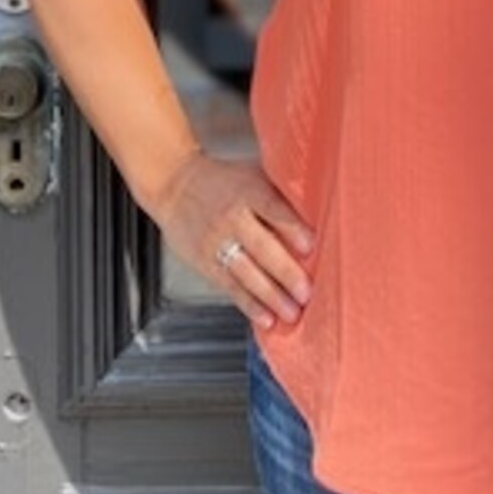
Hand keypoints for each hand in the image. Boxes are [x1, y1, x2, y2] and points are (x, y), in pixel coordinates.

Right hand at [151, 149, 315, 328]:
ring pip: (246, 273)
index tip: (310, 246)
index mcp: (248, 191)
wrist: (174, 186)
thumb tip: (318, 216)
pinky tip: (267, 318)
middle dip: (285, 272)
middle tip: (306, 292)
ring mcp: (217, 243)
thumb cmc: (224, 182)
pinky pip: (230, 287)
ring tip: (293, 313)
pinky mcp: (205, 263)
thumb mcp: (252, 175)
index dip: (292, 227)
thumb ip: (279, 195)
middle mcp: (232, 218)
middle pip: (261, 247)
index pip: (272, 208)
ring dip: (271, 296)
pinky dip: (250, 305)